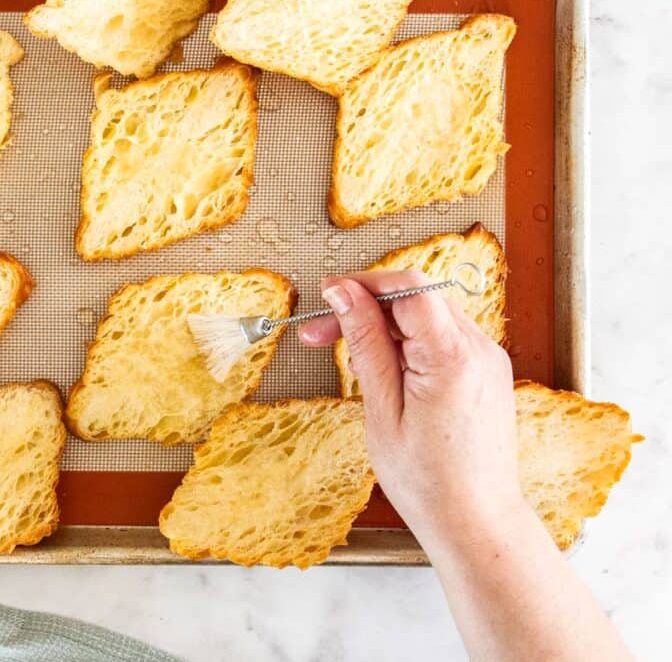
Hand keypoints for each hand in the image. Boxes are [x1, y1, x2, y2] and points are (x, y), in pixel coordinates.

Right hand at [298, 271, 526, 549]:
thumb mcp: (382, 410)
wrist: (477, 523)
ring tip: (350, 361)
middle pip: (415, 297)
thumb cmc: (428, 482)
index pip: (408, 288)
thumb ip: (365, 343)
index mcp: (452, 358)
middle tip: (321, 335)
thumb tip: (344, 294)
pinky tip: (385, 371)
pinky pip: (441, 337)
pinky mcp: (486, 370)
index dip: (363, 284)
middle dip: (366, 307)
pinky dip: (408, 342)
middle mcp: (479, 349)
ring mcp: (487, 359)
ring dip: (384, 325)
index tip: (328, 297)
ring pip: (427, 315)